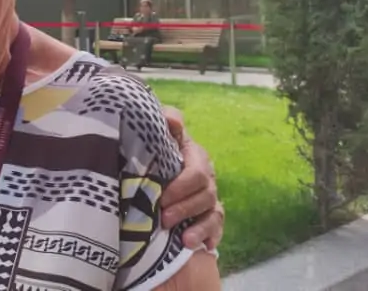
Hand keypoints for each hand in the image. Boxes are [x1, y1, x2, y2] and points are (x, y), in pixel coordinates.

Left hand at [160, 106, 224, 249]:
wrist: (150, 162)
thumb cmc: (155, 146)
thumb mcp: (158, 131)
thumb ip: (166, 121)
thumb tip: (171, 120)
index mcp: (195, 157)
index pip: (197, 172)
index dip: (181, 187)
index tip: (161, 197)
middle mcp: (206, 177)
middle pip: (205, 195)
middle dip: (185, 208)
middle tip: (163, 218)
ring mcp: (208, 197)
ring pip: (212, 212)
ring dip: (199, 226)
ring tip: (184, 239)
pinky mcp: (209, 215)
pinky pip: (217, 227)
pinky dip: (211, 236)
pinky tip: (205, 247)